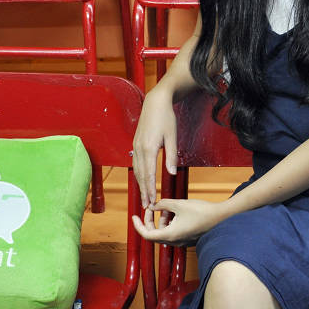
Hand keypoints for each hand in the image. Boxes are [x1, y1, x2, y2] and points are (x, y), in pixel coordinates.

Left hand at [131, 198, 228, 246]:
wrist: (222, 217)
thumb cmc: (202, 211)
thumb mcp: (179, 204)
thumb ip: (163, 204)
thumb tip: (153, 205)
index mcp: (170, 235)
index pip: (147, 235)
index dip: (138, 225)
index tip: (134, 216)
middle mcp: (175, 241)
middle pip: (155, 234)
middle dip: (150, 220)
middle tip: (152, 208)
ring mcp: (182, 241)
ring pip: (165, 232)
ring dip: (162, 220)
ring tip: (168, 207)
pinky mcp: (188, 238)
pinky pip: (173, 232)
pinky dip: (170, 222)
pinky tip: (176, 212)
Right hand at [132, 87, 178, 207]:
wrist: (155, 102)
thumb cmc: (166, 118)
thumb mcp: (172, 137)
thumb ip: (172, 156)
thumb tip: (172, 173)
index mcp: (149, 148)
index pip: (149, 174)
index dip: (150, 189)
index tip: (151, 201)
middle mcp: (139, 149)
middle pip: (140, 175)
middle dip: (143, 191)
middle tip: (146, 205)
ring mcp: (135, 146)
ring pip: (136, 169)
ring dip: (140, 184)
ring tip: (143, 196)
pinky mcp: (136, 143)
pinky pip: (135, 162)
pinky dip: (138, 174)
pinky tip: (141, 179)